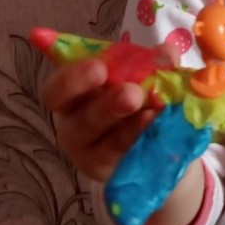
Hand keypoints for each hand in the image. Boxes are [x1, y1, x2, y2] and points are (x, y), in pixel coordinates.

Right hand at [40, 59, 156, 182]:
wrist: (165, 142)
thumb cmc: (144, 98)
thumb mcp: (149, 76)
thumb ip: (155, 63)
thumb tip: (166, 53)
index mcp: (78, 94)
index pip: (58, 89)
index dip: (73, 78)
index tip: (99, 67)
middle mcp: (76, 124)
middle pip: (78, 119)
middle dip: (106, 105)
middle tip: (132, 93)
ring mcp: (92, 153)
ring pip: (102, 143)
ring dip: (127, 127)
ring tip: (151, 114)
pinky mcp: (112, 172)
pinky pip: (123, 159)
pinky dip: (141, 142)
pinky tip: (157, 129)